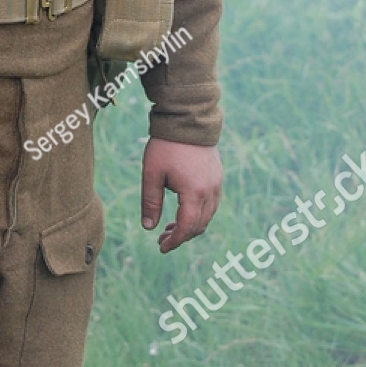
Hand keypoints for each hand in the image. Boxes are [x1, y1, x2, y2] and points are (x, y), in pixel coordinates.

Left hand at [140, 137, 221, 253]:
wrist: (188, 119)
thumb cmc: (166, 146)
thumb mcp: (152, 174)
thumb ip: (150, 202)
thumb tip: (148, 228)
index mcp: (194, 193)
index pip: (187, 227)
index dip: (175, 241)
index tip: (162, 247)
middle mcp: (210, 191)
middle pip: (199, 225)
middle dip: (181, 236)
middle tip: (162, 239)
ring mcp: (216, 183)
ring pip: (207, 216)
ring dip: (190, 225)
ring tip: (170, 227)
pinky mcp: (217, 176)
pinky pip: (211, 204)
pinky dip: (198, 213)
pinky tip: (182, 211)